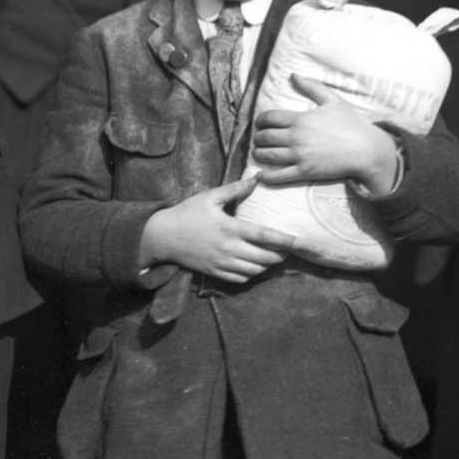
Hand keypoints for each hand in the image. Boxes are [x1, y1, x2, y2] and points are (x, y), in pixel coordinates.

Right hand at [140, 173, 297, 283]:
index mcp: (230, 228)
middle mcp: (229, 248)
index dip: (283, 240)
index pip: (264, 236)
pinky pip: (240, 279)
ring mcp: (222, 263)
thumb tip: (256, 178)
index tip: (296, 241)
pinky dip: (251, 274)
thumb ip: (235, 189)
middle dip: (279, 256)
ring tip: (272, 257)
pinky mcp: (215, 272)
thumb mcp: (210, 197)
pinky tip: (254, 266)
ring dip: (266, 266)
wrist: (162, 236)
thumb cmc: (187, 213)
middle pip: (263, 258)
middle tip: (286, 250)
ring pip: (254, 271)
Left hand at [250, 77, 400, 197]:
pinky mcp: (305, 172)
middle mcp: (296, 137)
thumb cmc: (351, 123)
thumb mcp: (332, 100)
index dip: (260, 120)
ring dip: (258, 154)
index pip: (269, 118)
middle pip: (265, 137)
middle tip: (259, 138)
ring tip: (258, 153)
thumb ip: (311, 86)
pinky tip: (260, 175)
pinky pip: (279, 175)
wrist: (366, 149)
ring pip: (268, 155)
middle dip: (258, 137)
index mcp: (301, 119)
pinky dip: (266, 176)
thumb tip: (293, 75)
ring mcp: (300, 156)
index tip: (260, 123)